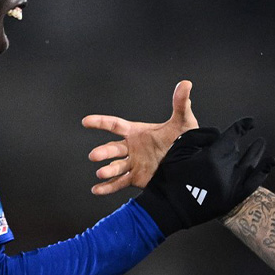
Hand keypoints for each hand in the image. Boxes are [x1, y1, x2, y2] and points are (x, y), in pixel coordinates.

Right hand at [82, 80, 197, 194]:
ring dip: (107, 170)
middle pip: (113, 148)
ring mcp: (133, 163)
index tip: (86, 122)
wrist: (189, 163)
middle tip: (94, 155)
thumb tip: (186, 84)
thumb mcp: (183, 121)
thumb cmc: (185, 139)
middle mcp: (132, 148)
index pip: (115, 125)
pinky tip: (96, 190)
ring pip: (116, 167)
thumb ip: (181, 103)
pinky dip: (107, 187)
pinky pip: (120, 183)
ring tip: (100, 173)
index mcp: (137, 132)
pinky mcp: (137, 178)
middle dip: (103, 152)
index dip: (100, 122)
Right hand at [135, 117, 274, 235]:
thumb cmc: (169, 177)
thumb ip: (200, 136)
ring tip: (261, 143)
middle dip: (240, 142)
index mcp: (211, 157)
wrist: (167, 208)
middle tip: (246, 136)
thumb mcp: (178, 149)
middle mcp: (225, 171)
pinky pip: (253, 184)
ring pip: (250, 165)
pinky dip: (263, 172)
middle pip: (237, 151)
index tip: (250, 122)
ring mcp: (231, 187)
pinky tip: (270, 163)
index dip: (243, 126)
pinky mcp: (232, 199)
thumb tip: (219, 134)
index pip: (233, 136)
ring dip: (257, 152)